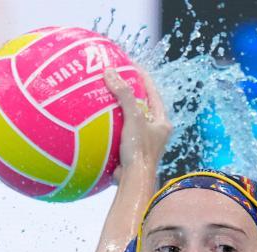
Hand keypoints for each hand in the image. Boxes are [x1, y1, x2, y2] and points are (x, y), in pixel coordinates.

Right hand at [103, 65, 171, 186]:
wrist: (134, 182)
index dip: (141, 76)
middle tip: (114, 77)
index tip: (128, 63)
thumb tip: (110, 72)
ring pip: (129, 119)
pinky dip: (108, 125)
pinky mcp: (130, 152)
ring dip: (117, 108)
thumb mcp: (133, 118)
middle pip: (141, 104)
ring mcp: (142, 143)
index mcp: (162, 122)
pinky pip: (118, 133)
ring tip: (102, 95)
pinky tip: (94, 120)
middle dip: (128, 91)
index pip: (152, 91)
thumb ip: (124, 95)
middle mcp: (155, 132)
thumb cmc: (139, 151)